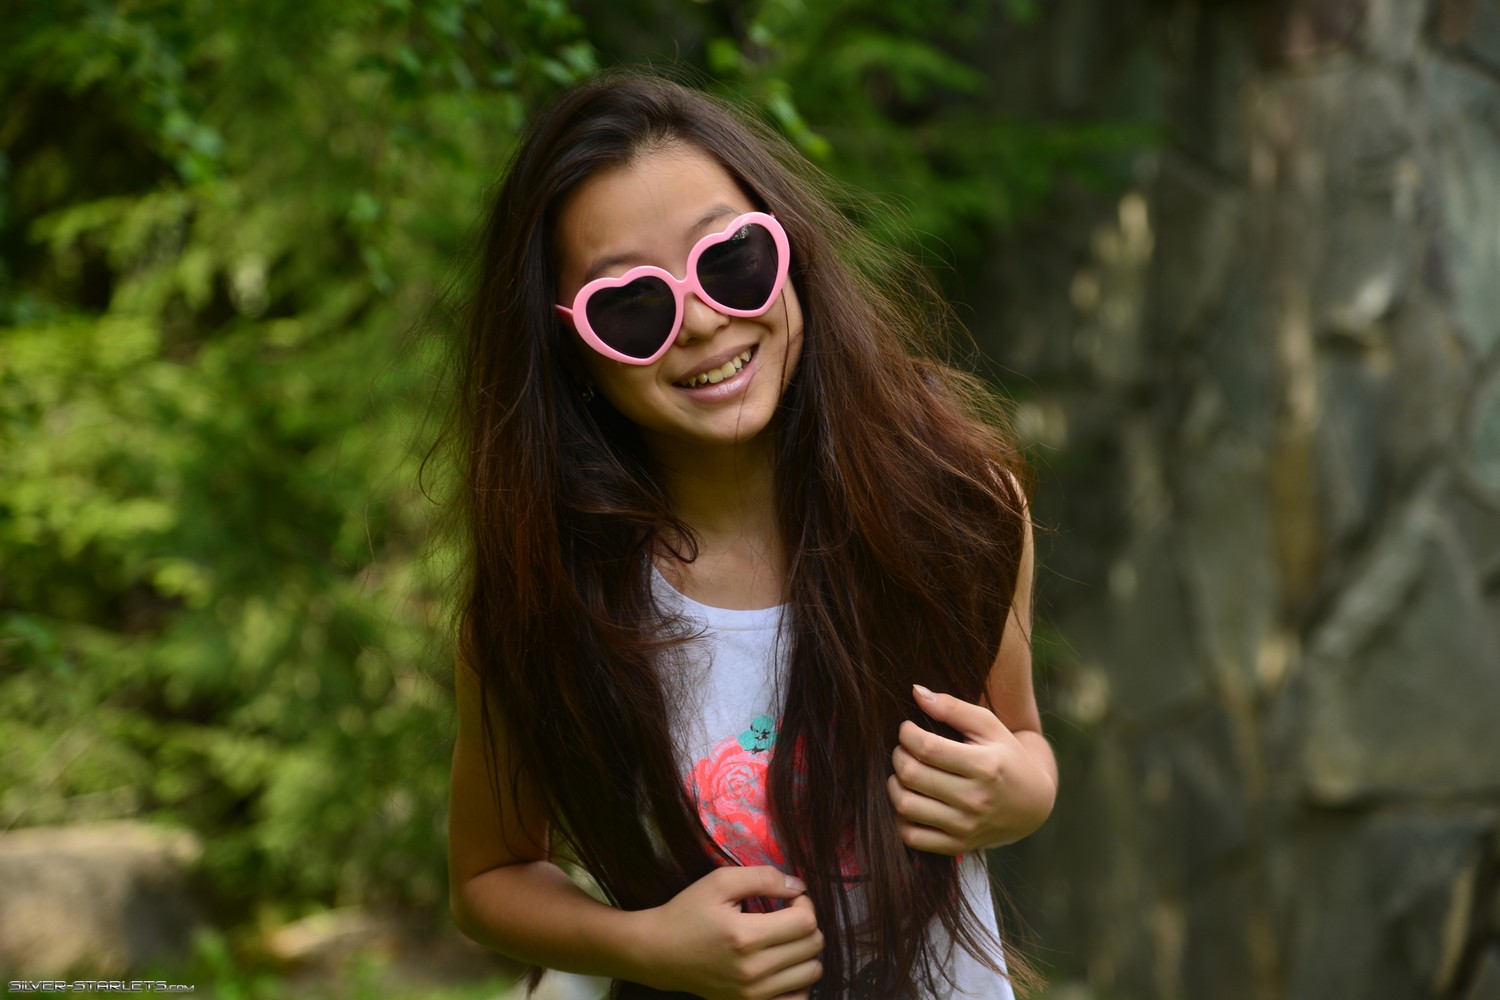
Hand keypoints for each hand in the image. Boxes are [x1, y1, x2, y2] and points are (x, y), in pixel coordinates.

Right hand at [633, 865, 823, 999]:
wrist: (658, 952)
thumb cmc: (687, 912)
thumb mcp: (719, 882)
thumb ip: (763, 877)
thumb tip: (798, 886)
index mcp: (745, 936)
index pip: (805, 921)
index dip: (804, 902)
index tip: (788, 897)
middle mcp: (753, 970)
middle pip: (813, 946)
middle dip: (807, 923)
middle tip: (787, 914)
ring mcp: (753, 994)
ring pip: (811, 972)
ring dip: (806, 950)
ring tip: (785, 937)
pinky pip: (798, 999)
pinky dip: (799, 980)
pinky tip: (783, 963)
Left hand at [886, 684, 1056, 854]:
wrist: (1032, 804)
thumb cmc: (1005, 756)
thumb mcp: (989, 726)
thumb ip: (953, 707)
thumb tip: (916, 692)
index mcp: (985, 766)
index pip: (927, 748)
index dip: (907, 733)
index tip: (907, 728)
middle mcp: (975, 799)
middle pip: (912, 775)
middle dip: (898, 755)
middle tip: (904, 748)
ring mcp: (966, 826)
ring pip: (906, 805)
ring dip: (894, 784)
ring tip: (904, 772)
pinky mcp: (957, 845)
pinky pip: (912, 837)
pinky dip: (901, 817)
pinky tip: (911, 799)